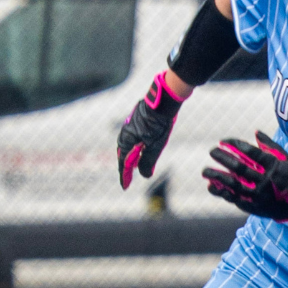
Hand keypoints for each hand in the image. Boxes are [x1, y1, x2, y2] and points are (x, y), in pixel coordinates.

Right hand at [118, 71, 183, 188]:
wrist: (164, 101)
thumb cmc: (159, 124)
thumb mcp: (155, 146)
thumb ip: (148, 162)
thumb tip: (144, 175)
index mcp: (127, 140)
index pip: (123, 163)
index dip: (124, 176)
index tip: (125, 186)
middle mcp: (125, 132)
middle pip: (123, 153)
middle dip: (126, 166)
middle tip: (128, 177)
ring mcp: (130, 125)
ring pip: (128, 144)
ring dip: (130, 155)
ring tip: (134, 164)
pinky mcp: (137, 119)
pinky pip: (133, 136)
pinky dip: (135, 145)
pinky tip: (141, 147)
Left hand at [204, 132, 287, 229]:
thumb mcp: (287, 159)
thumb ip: (271, 146)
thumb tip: (255, 132)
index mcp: (274, 166)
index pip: (250, 152)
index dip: (235, 145)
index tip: (223, 141)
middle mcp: (266, 181)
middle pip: (239, 167)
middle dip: (223, 158)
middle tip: (212, 151)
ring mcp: (259, 195)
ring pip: (233, 185)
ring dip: (217, 176)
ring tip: (205, 171)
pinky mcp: (254, 207)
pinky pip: (234, 198)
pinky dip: (222, 192)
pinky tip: (212, 186)